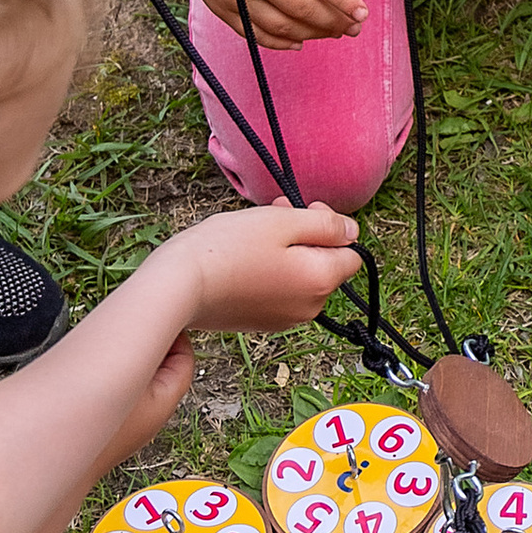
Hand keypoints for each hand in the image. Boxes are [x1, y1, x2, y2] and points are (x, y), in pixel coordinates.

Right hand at [170, 198, 364, 334]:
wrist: (179, 287)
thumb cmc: (229, 249)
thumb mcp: (283, 222)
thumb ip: (326, 225)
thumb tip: (352, 232)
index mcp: (320, 282)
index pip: (351, 254)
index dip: (331, 228)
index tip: (301, 210)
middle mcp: (308, 308)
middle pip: (324, 264)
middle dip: (305, 237)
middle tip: (274, 214)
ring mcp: (282, 319)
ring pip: (300, 276)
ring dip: (286, 251)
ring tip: (253, 232)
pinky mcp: (259, 322)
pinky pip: (278, 290)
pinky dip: (269, 271)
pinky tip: (242, 256)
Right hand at [183, 0, 365, 47]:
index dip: (344, 0)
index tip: (362, 13)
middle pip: (305, 8)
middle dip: (335, 22)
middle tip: (353, 28)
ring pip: (284, 28)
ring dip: (313, 34)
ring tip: (332, 33)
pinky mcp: (222, 9)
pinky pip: (257, 34)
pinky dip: (281, 43)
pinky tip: (299, 41)